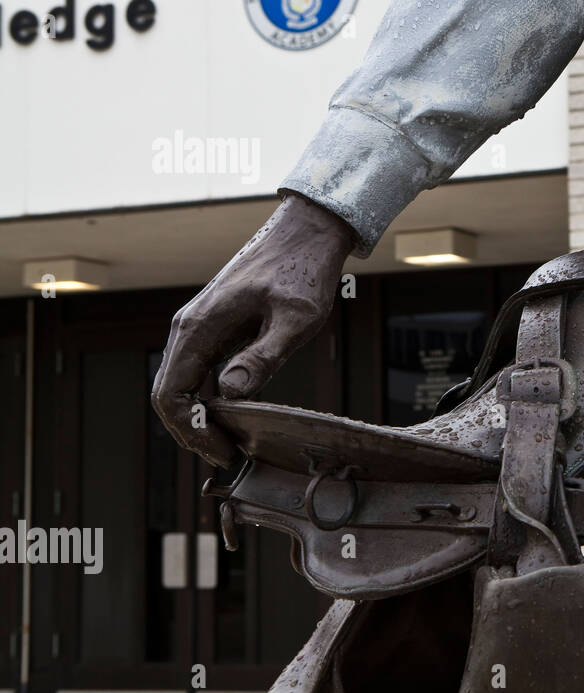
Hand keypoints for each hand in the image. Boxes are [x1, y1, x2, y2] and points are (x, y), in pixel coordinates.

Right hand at [151, 192, 356, 466]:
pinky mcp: (214, 327)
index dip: (191, 432)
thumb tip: (230, 395)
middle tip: (228, 458)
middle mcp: (188, 326)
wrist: (307, 233)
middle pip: (168, 394)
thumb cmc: (304, 272)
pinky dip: (206, 399)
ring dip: (197, 418)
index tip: (224, 452)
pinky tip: (233, 415)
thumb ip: (264, 356)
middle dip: (191, 432)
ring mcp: (198, 326)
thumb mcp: (296, 319)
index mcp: (199, 326)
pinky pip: (196, 371)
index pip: (170, 395)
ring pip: (180, 383)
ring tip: (232, 444)